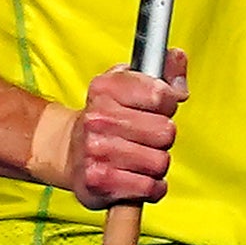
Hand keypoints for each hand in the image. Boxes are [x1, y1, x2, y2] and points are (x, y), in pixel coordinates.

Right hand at [57, 49, 187, 207]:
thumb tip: (178, 56)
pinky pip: (150, 188)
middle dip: (161, 137)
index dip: (166, 104)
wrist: (67, 152)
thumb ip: (162, 71)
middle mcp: (97, 120)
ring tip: (137, 157)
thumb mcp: (127, 85)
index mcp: (105, 90)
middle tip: (143, 137)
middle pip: (166, 132)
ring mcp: (96, 153)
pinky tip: (135, 177)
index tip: (155, 107)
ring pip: (161, 162)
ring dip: (155, 164)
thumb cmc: (106, 118)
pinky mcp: (99, 184)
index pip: (161, 96)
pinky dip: (150, 187)